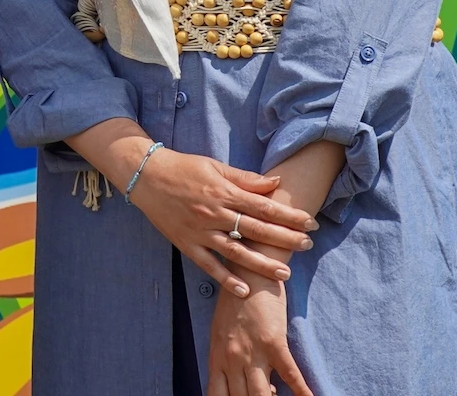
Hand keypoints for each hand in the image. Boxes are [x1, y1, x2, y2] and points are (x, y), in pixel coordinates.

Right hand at [125, 150, 314, 296]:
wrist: (147, 176)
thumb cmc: (184, 168)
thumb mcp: (216, 167)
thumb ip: (245, 178)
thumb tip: (275, 182)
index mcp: (224, 192)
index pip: (264, 206)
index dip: (289, 215)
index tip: (309, 223)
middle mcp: (215, 213)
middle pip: (256, 229)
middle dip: (284, 239)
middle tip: (307, 246)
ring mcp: (201, 231)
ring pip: (236, 251)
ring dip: (261, 264)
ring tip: (285, 274)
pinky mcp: (187, 245)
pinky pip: (209, 265)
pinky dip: (225, 279)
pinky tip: (243, 290)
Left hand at [208, 276, 312, 395]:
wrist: (249, 271)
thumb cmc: (234, 302)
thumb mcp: (221, 334)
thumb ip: (227, 360)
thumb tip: (243, 383)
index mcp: (217, 358)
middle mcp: (232, 360)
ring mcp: (253, 352)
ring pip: (261, 395)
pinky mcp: (274, 342)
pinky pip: (290, 374)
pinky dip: (301, 390)